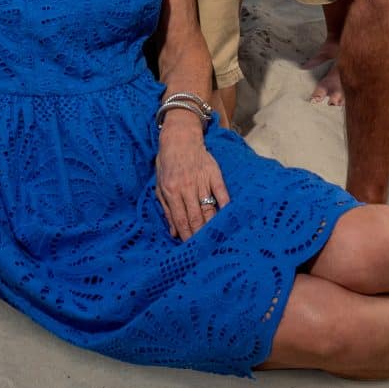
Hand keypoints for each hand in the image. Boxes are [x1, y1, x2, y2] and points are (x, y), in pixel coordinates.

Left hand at [154, 120, 229, 239]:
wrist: (180, 138)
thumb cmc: (167, 163)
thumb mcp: (160, 184)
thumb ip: (166, 209)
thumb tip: (173, 232)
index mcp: (171, 190)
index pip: (181, 219)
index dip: (187, 235)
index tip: (191, 248)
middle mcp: (186, 187)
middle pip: (195, 217)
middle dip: (199, 235)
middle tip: (204, 249)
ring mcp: (201, 180)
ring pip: (208, 208)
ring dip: (212, 226)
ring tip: (215, 240)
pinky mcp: (214, 174)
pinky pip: (222, 193)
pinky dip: (225, 206)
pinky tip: (228, 218)